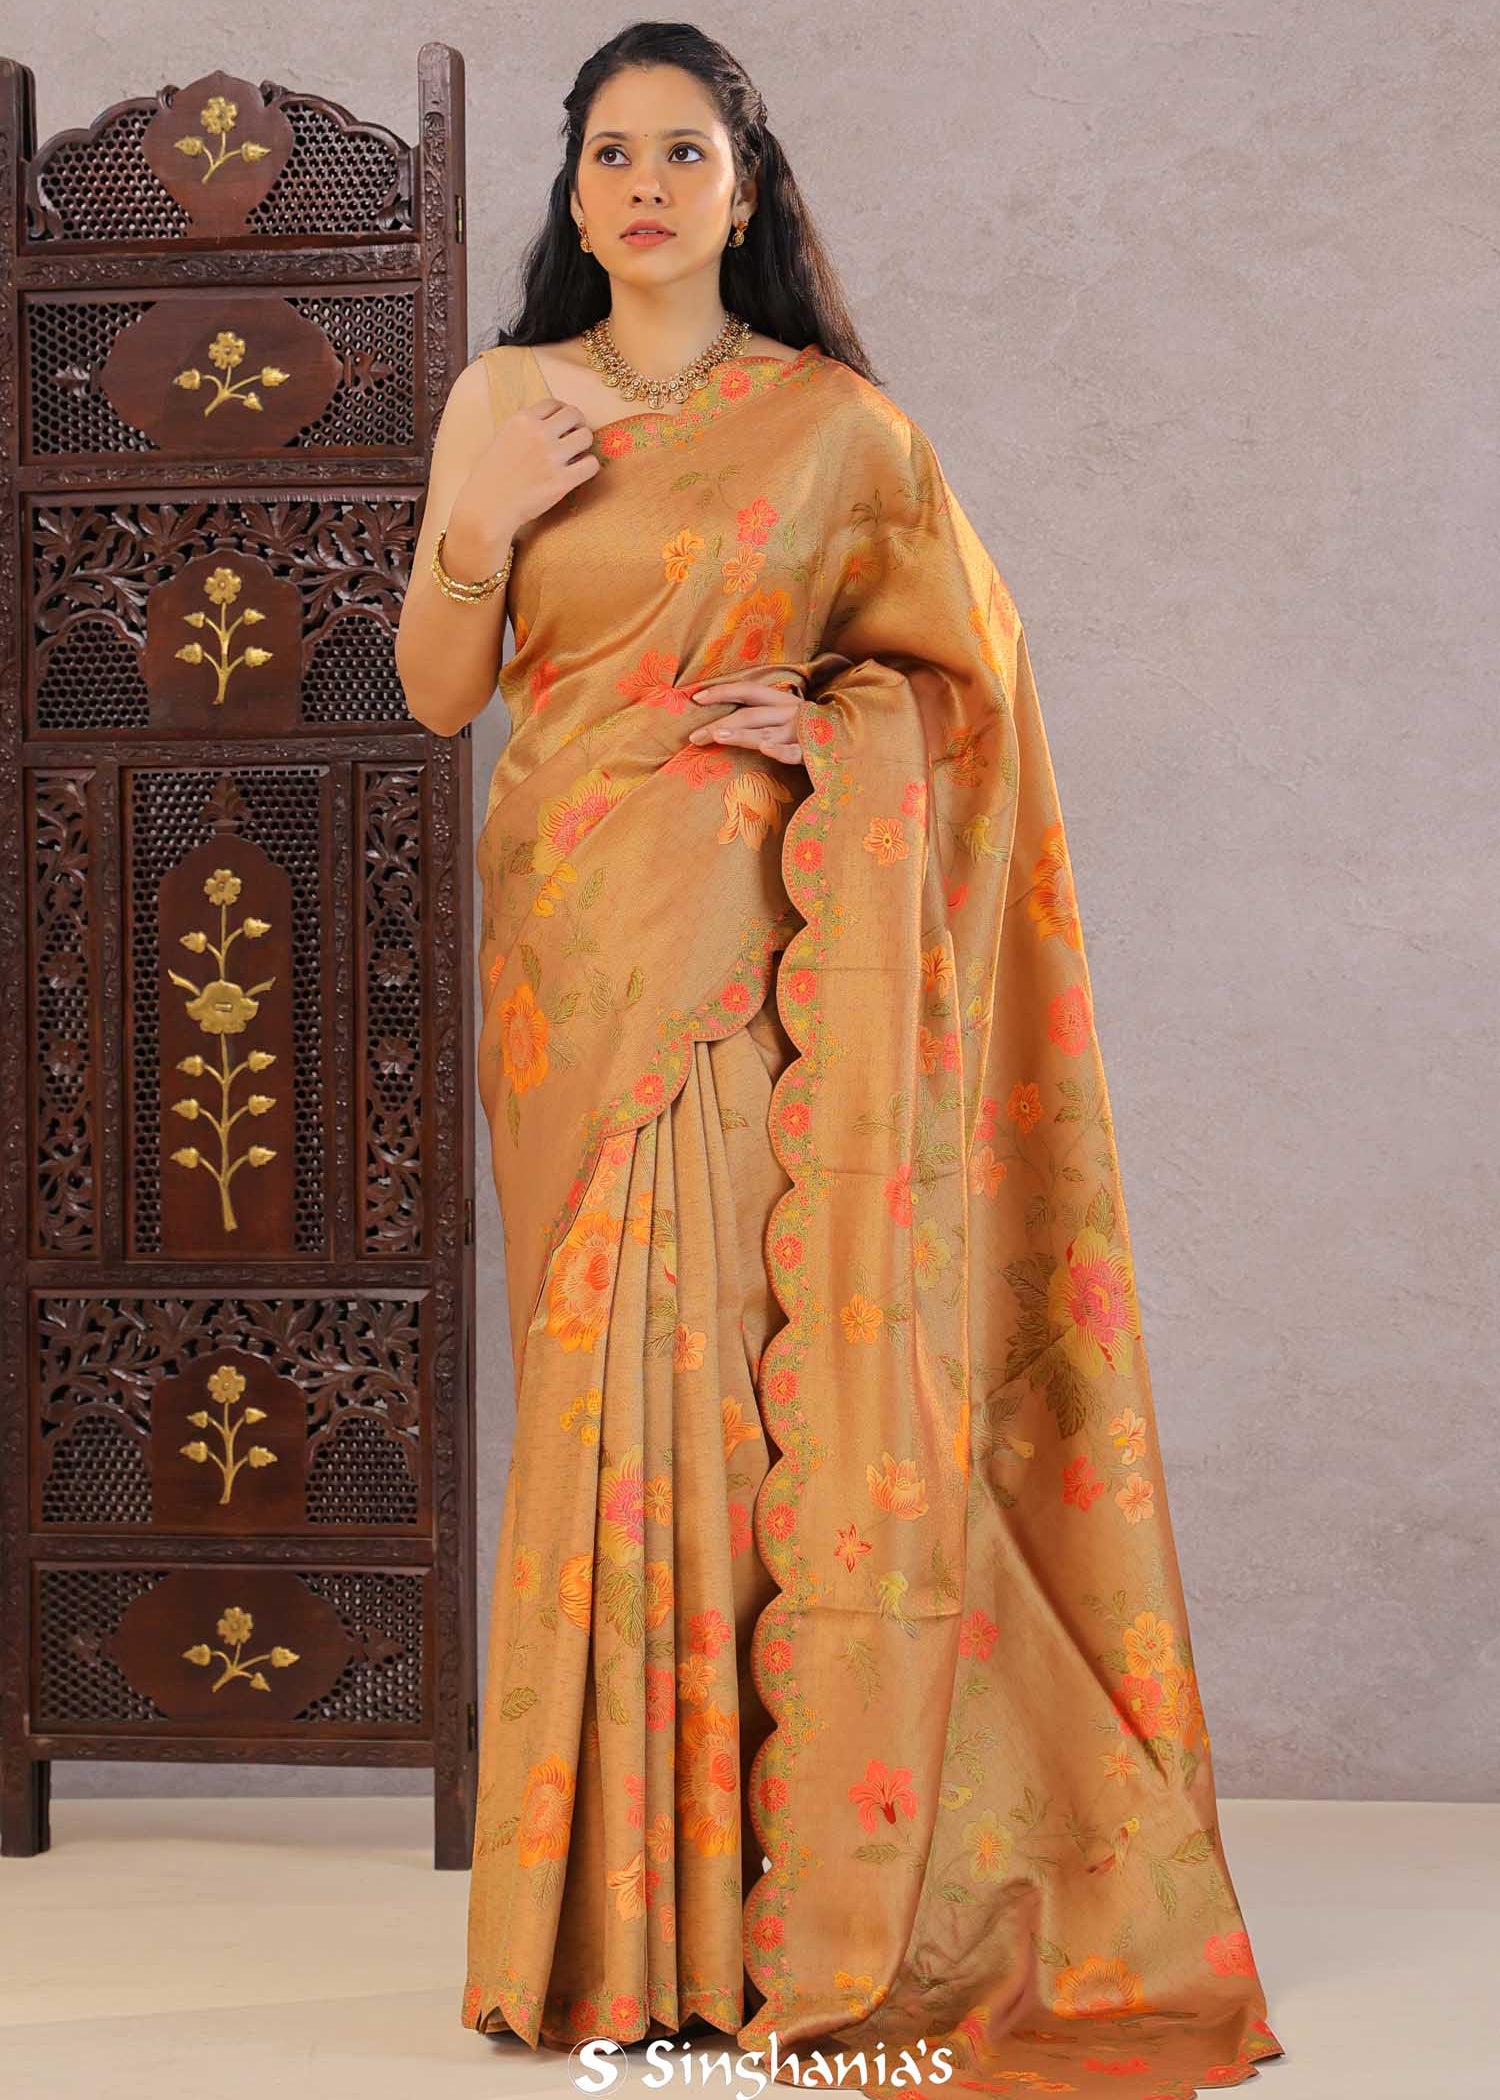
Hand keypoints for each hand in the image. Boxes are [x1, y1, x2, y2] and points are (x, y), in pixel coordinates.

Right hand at [449, 394, 602, 550]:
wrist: (487, 508)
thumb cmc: (489, 478)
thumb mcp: (501, 440)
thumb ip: (523, 429)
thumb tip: (545, 425)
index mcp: (521, 421)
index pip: (553, 404)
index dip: (562, 413)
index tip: (564, 424)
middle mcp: (538, 433)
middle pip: (574, 414)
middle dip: (577, 425)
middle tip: (574, 439)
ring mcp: (551, 456)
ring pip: (586, 437)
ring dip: (584, 446)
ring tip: (576, 457)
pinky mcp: (562, 480)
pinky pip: (591, 464)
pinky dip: (589, 467)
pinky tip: (578, 473)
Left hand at [684, 677, 805, 764]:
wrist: (858, 743)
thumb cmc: (814, 733)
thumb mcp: (789, 718)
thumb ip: (764, 718)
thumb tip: (725, 722)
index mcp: (784, 701)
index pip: (748, 690)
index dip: (722, 691)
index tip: (695, 697)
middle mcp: (791, 713)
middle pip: (749, 714)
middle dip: (719, 723)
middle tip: (694, 737)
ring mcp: (802, 733)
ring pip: (766, 733)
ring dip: (742, 734)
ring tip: (717, 735)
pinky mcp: (813, 754)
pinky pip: (795, 753)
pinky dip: (781, 751)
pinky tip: (766, 750)